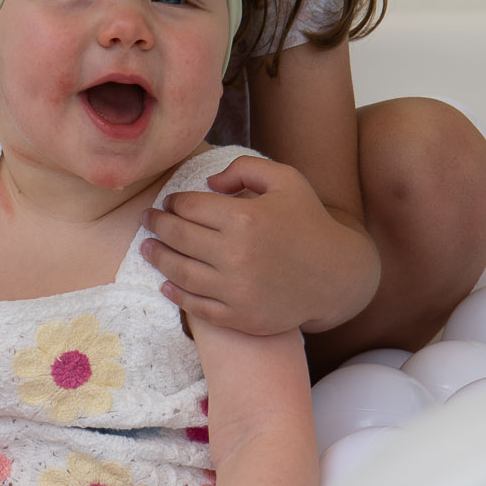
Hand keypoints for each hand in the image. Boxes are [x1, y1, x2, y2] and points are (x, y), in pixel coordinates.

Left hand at [140, 157, 378, 335]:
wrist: (337, 275)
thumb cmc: (308, 221)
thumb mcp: (286, 179)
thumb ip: (244, 168)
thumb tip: (208, 183)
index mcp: (245, 218)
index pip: (189, 207)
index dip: (173, 203)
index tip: (168, 203)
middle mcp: (236, 255)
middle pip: (178, 237)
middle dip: (157, 226)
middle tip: (148, 221)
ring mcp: (236, 290)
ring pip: (179, 272)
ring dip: (157, 258)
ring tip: (148, 249)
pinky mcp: (239, 316)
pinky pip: (196, 306)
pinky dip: (176, 294)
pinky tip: (166, 283)